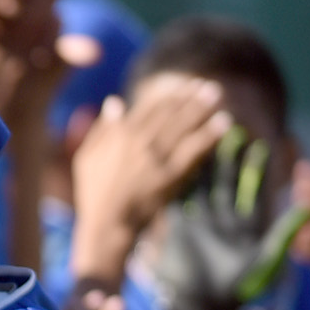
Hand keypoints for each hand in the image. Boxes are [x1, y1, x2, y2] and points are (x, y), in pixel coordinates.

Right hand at [67, 77, 233, 288]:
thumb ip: (101, 128)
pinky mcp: (171, 176)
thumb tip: (114, 102)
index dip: (170, 95)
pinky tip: (223, 124)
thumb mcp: (87, 157)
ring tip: (218, 95)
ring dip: (202, 109)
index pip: (150, 107)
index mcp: (120, 134)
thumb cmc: (93, 193)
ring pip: (183, 126)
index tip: (185, 86)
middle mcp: (140, 141)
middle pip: (171, 113)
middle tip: (209, 86)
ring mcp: (157, 158)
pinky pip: (193, 150)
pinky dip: (208, 135)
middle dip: (191, 97)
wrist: (106, 224)